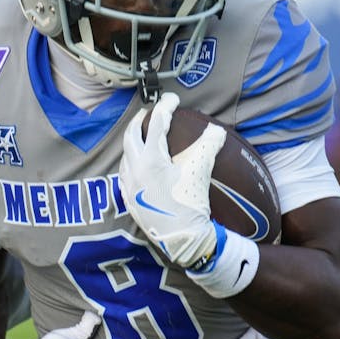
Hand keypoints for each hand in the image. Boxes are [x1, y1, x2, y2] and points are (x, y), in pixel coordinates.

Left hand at [119, 92, 225, 269]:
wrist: (182, 240)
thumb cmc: (190, 205)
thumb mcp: (200, 172)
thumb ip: (208, 146)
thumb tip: (216, 130)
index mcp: (150, 159)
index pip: (157, 125)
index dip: (166, 107)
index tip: (173, 98)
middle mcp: (134, 170)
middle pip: (131, 135)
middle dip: (140, 120)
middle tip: (149, 112)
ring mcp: (129, 185)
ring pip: (125, 154)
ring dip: (133, 141)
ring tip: (143, 135)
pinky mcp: (128, 199)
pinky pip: (124, 172)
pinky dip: (130, 161)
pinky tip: (137, 164)